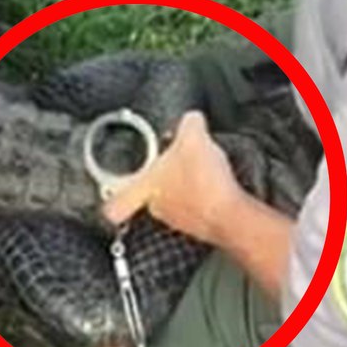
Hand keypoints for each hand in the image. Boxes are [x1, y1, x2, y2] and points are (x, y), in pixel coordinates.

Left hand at [103, 111, 246, 245]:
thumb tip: (192, 118)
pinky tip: (218, 187)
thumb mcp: (193, 138)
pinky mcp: (205, 228)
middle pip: (151, 197)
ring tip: (200, 173)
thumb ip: (188, 124)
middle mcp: (159, 210)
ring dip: (186, 190)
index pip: (116, 205)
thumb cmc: (202, 181)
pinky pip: (200, 211)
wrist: (233, 214)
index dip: (113, 202)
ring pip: (176, 204)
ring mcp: (182, 222)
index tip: (112, 198)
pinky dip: (206, 200)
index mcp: (145, 190)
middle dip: (161, 182)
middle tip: (172, 167)